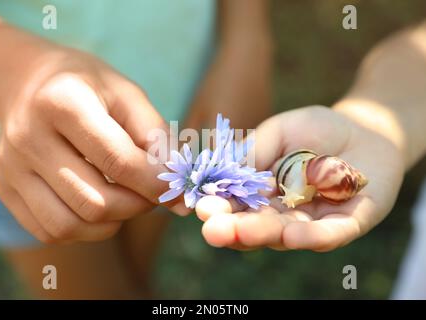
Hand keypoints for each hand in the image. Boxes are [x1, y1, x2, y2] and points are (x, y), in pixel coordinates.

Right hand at [0, 46, 174, 243]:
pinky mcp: (5, 189)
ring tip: (127, 200)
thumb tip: (182, 197)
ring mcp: (12, 167)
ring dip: (112, 222)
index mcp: (63, 102)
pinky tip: (98, 205)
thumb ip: (158, 141)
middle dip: (137, 207)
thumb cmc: (88, 87)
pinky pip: (50, 231)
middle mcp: (29, 137)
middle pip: (94, 201)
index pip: (118, 161)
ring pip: (70, 225)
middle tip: (152, 193)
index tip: (179, 190)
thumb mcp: (128, 97)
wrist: (28, 83)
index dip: (156, 184)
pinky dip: (85, 229)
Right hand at [195, 106, 404, 251]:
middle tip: (213, 231)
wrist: (365, 129)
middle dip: (234, 229)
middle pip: (256, 227)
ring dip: (265, 235)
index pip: (236, 207)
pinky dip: (312, 237)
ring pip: (287, 235)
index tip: (200, 207)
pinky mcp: (349, 223)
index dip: (218, 208)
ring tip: (243, 232)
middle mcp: (284, 214)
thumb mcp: (279, 131)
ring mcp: (314, 222)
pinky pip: (330, 234)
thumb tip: (228, 170)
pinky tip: (291, 236)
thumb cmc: (316, 129)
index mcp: (262, 195)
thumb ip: (255, 150)